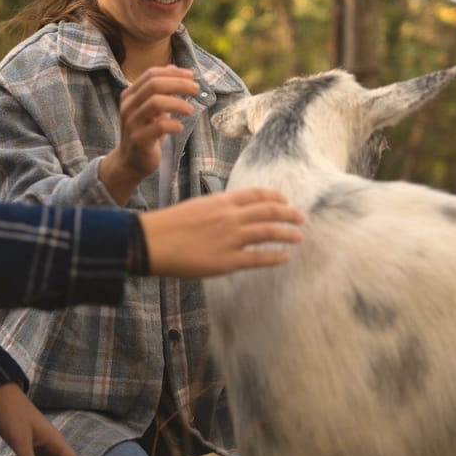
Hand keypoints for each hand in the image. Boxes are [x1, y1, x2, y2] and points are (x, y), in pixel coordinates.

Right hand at [99, 66, 198, 203]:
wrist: (130, 161)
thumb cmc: (145, 131)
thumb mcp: (152, 107)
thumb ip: (161, 89)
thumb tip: (174, 68)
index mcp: (130, 94)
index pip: (151, 74)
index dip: (173, 73)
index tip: (192, 75)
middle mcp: (128, 106)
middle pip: (154, 85)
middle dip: (179, 84)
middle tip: (196, 89)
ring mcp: (131, 122)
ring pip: (156, 102)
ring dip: (178, 103)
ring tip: (191, 110)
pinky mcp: (138, 139)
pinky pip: (158, 127)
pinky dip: (173, 124)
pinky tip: (179, 127)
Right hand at [140, 188, 304, 276]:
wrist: (154, 241)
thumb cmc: (170, 224)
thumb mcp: (197, 206)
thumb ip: (218, 208)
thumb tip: (231, 211)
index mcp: (222, 201)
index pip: (256, 194)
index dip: (275, 197)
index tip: (285, 200)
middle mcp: (231, 216)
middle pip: (269, 211)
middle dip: (288, 214)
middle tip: (301, 217)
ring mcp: (231, 238)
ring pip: (268, 232)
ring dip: (287, 234)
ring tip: (299, 236)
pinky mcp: (227, 260)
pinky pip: (257, 258)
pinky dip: (274, 257)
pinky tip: (284, 258)